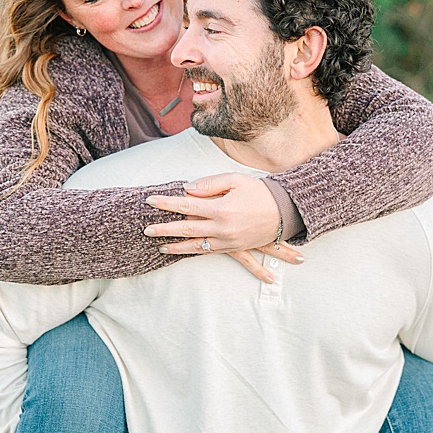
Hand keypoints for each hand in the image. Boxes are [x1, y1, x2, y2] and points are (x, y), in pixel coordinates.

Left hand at [144, 172, 303, 282]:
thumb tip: (188, 189)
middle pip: (186, 228)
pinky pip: (210, 252)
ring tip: (161, 247)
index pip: (186, 204)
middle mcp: (222, 227)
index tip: (150, 201)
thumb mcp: (236, 180)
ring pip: (195, 246)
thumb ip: (210, 184)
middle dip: (164, 229)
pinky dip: (195, 252)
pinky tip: (184, 251)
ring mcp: (228, 240)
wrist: (285, 212)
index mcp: (221, 208)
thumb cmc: (260, 192)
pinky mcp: (235, 247)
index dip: (166, 203)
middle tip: (146, 230)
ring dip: (176, 247)